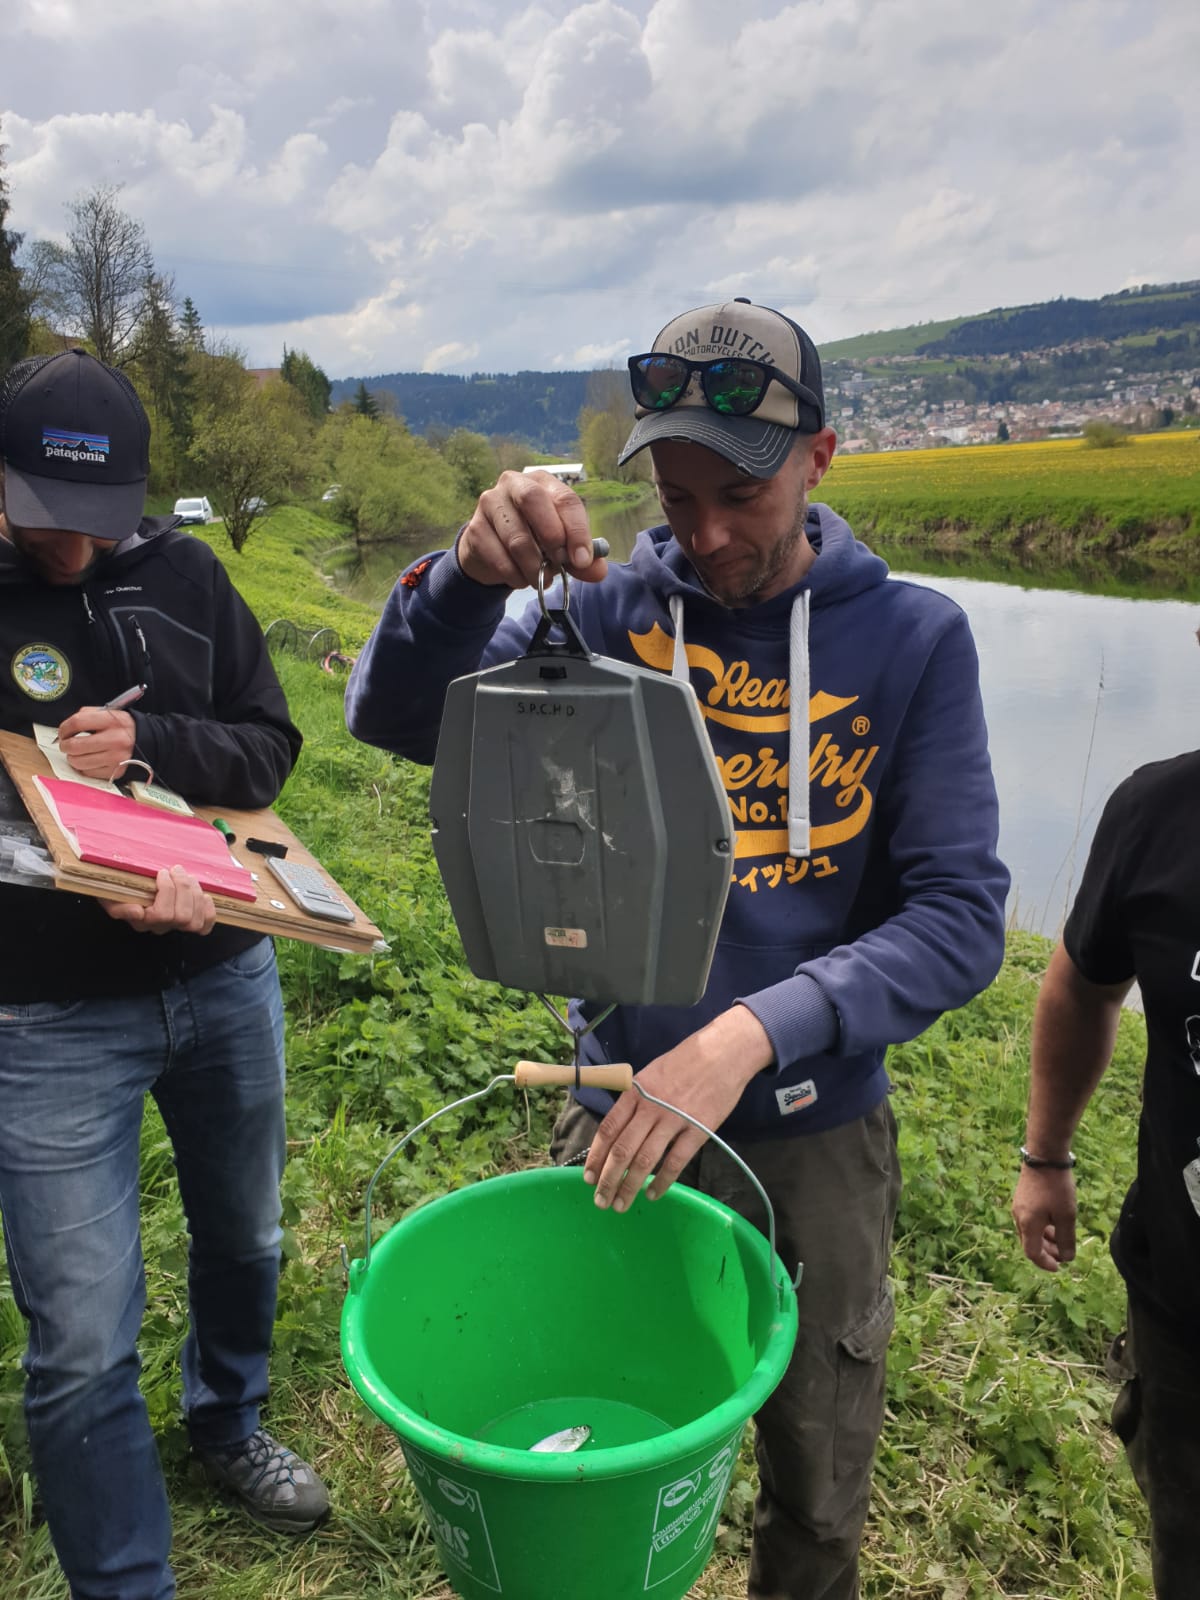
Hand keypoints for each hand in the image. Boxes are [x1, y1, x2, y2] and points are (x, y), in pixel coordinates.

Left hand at [58, 707, 136, 781]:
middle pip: (75, 745)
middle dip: (65, 745)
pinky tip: (89, 760)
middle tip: (67, 744)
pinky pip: (88, 772)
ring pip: (78, 762)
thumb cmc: (123, 728)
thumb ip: (86, 716)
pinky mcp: (116, 772)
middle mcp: (115, 740)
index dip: (64, 729)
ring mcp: (116, 758)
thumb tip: (65, 729)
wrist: (148, 742)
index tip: (63, 732)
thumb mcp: (109, 713)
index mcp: (111, 721)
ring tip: (77, 753)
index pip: (76, 723)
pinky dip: (84, 767)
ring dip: (72, 758)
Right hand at [102, 865, 216, 935]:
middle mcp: (160, 927)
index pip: (162, 915)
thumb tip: (138, 913)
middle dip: (183, 889)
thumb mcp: (111, 895)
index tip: (162, 872)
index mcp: (142, 921)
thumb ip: (119, 907)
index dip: (167, 891)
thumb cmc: (119, 888)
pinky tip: (204, 896)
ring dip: (195, 894)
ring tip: (187, 877)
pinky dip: (208, 911)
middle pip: (182, 917)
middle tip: (176, 870)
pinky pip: (205, 925)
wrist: (127, 884)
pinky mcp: (190, 920)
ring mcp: (176, 925)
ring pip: (195, 921)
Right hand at [458, 470, 608, 588]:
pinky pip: (498, 557)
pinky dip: (514, 575)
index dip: (577, 531)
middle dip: (551, 536)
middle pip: (533, 499)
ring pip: (516, 537)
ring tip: (542, 580)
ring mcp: (490, 503)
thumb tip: (597, 571)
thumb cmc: (533, 541)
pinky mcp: (474, 528)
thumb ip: (581, 559)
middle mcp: (514, 484)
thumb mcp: (562, 548)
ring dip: (533, 567)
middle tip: (559, 564)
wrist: (491, 551)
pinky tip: (520, 579)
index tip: (582, 560)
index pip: (565, 499)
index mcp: (543, 482)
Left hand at [584, 1005, 773, 1212]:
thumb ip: (634, 1101)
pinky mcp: (698, 1131)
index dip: (596, 1156)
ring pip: (645, 1160)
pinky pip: (676, 1162)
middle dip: (608, 1179)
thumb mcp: (650, 1074)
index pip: (608, 1129)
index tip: (587, 1176)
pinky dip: (662, 1181)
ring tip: (621, 1205)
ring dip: (630, 1186)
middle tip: (600, 1201)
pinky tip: (652, 1194)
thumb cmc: (685, 1062)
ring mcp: (674, 1120)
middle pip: (622, 1150)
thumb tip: (618, 1131)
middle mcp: (650, 1107)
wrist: (723, 1053)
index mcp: (635, 1093)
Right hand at [1012, 1165, 1077, 1271]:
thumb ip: (1066, 1240)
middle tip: (1063, 1255)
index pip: (1032, 1253)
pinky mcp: (1022, 1197)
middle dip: (1047, 1252)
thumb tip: (1066, 1258)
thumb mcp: (1066, 1216)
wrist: (1044, 1156)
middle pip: (1030, 1243)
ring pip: (1030, 1231)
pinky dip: (1042, 1227)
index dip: (1046, 1263)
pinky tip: (1054, 1222)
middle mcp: (1019, 1217)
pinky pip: (1030, 1220)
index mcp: (1028, 1224)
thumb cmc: (1056, 1187)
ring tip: (1061, 1239)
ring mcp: (1019, 1206)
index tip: (1059, 1267)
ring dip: (1045, 1239)